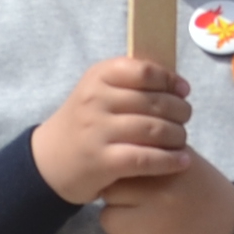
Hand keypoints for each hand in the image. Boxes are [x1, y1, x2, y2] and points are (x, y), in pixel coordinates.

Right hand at [32, 58, 194, 205]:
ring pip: (155, 130)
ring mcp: (98, 131)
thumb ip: (129, 83)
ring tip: (182, 140)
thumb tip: (176, 83)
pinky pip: (146, 158)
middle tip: (185, 119)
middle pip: (155, 102)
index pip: (145, 71)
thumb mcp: (97, 92)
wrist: (48, 160)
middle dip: (180, 111)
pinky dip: (170, 161)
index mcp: (97, 77)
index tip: (183, 90)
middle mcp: (96, 100)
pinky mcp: (103, 161)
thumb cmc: (83, 123)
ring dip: (178, 136)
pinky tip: (182, 162)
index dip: (170, 80)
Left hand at [93, 155, 233, 233]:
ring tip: (139, 222)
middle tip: (135, 202)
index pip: (120, 167)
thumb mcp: (185, 161)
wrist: (231, 233)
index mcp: (166, 171)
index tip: (133, 181)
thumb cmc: (204, 192)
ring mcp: (151, 229)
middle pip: (110, 194)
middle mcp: (157, 198)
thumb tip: (117, 150)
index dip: (123, 174)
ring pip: (108, 221)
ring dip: (118, 221)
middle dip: (118, 197)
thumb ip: (154, 153)